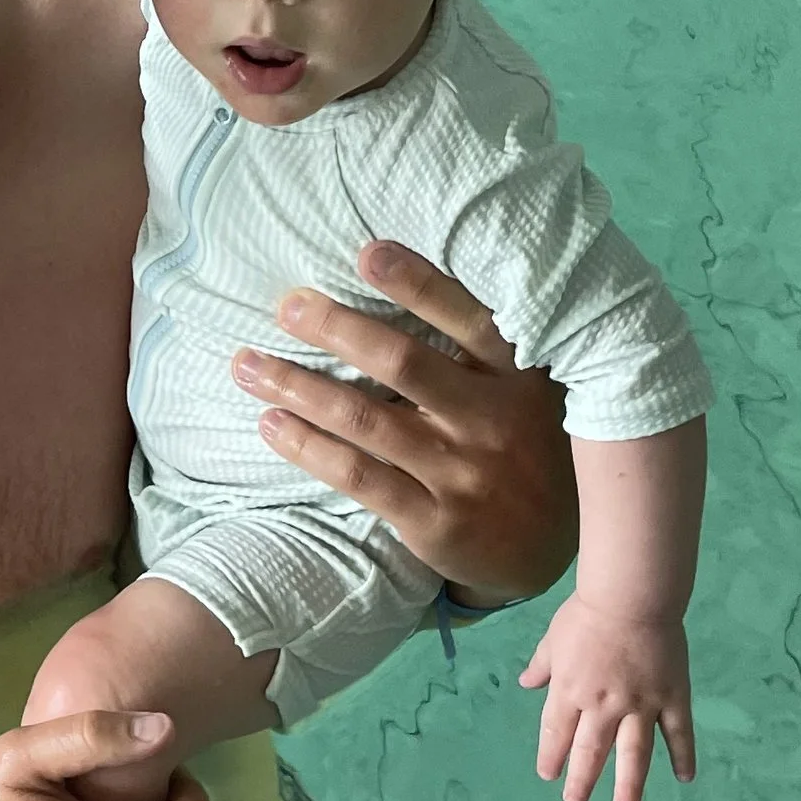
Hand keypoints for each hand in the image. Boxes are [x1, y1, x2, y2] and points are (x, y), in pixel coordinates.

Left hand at [232, 240, 577, 604]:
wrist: (553, 548)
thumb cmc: (522, 446)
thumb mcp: (525, 391)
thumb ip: (482, 346)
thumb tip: (395, 276)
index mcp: (518, 377)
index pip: (468, 317)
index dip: (418, 283)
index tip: (366, 252)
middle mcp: (492, 420)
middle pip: (402, 362)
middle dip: (336, 328)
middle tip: (285, 305)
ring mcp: (462, 474)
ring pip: (366, 420)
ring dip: (298, 387)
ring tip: (247, 365)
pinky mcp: (435, 522)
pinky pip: (359, 476)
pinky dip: (308, 448)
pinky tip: (270, 424)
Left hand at [517, 595, 694, 800]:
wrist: (632, 596)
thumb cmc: (587, 613)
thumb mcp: (553, 638)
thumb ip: (542, 665)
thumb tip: (525, 683)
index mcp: (570, 691)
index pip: (556, 734)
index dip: (552, 757)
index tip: (549, 776)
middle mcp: (604, 706)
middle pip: (591, 752)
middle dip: (582, 780)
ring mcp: (641, 705)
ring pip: (634, 753)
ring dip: (629, 784)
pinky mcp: (672, 697)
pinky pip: (679, 732)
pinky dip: (683, 756)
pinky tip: (684, 778)